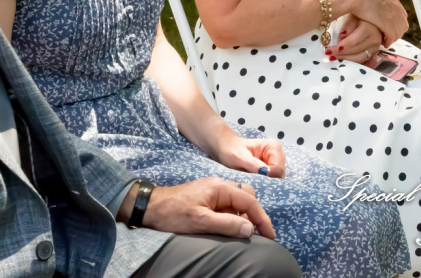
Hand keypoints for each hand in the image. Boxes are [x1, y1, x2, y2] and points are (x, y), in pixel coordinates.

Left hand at [142, 178, 275, 238]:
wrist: (151, 206)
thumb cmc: (173, 213)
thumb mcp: (201, 221)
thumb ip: (227, 224)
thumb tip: (251, 229)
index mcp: (220, 187)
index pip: (250, 201)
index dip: (262, 218)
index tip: (270, 235)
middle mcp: (219, 185)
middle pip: (247, 196)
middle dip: (255, 215)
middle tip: (257, 235)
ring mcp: (213, 191)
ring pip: (238, 201)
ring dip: (244, 216)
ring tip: (244, 234)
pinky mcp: (207, 198)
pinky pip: (228, 205)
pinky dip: (234, 216)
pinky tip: (231, 228)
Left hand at [216, 135, 285, 177]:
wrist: (227, 150)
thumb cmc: (231, 151)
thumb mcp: (239, 157)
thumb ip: (253, 164)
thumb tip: (266, 172)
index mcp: (273, 147)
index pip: (278, 169)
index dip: (268, 176)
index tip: (255, 177)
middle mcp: (278, 153)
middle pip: (280, 175)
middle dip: (268, 180)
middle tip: (253, 179)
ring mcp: (276, 162)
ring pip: (278, 179)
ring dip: (266, 182)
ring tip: (253, 179)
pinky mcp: (272, 169)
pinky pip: (273, 180)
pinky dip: (265, 183)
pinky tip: (255, 180)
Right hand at [326, 0, 407, 45]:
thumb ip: (374, 0)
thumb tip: (370, 5)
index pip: (400, 13)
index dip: (395, 22)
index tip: (388, 26)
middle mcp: (396, 6)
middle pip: (402, 23)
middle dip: (396, 31)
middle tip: (387, 36)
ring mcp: (394, 15)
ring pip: (399, 31)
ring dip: (393, 37)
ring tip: (385, 41)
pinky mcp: (389, 24)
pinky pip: (393, 36)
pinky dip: (389, 41)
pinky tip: (384, 43)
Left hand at [329, 14, 383, 66]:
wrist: (371, 18)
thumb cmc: (359, 16)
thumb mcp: (352, 16)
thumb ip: (348, 26)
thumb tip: (341, 37)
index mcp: (369, 29)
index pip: (353, 41)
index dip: (341, 46)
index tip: (329, 50)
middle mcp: (375, 39)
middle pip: (356, 50)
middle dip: (341, 54)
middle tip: (328, 54)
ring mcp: (376, 47)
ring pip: (360, 58)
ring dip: (346, 59)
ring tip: (334, 58)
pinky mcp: (375, 53)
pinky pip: (363, 60)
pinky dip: (352, 62)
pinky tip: (343, 61)